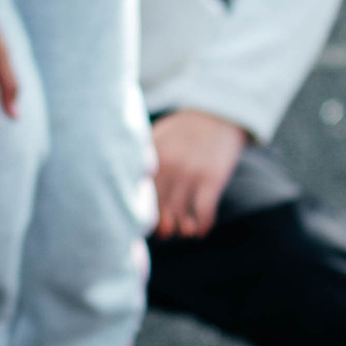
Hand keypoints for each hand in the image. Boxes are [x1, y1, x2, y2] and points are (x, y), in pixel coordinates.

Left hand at [150, 106, 247, 239]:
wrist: (219, 114)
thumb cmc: (184, 130)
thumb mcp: (157, 136)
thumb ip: (142, 157)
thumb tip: (126, 187)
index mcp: (151, 157)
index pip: (139, 194)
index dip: (138, 213)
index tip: (142, 222)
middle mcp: (168, 166)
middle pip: (157, 210)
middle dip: (161, 226)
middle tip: (165, 231)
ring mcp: (190, 173)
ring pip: (179, 216)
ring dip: (181, 230)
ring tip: (183, 231)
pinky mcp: (213, 179)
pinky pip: (203, 212)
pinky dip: (201, 226)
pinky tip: (200, 231)